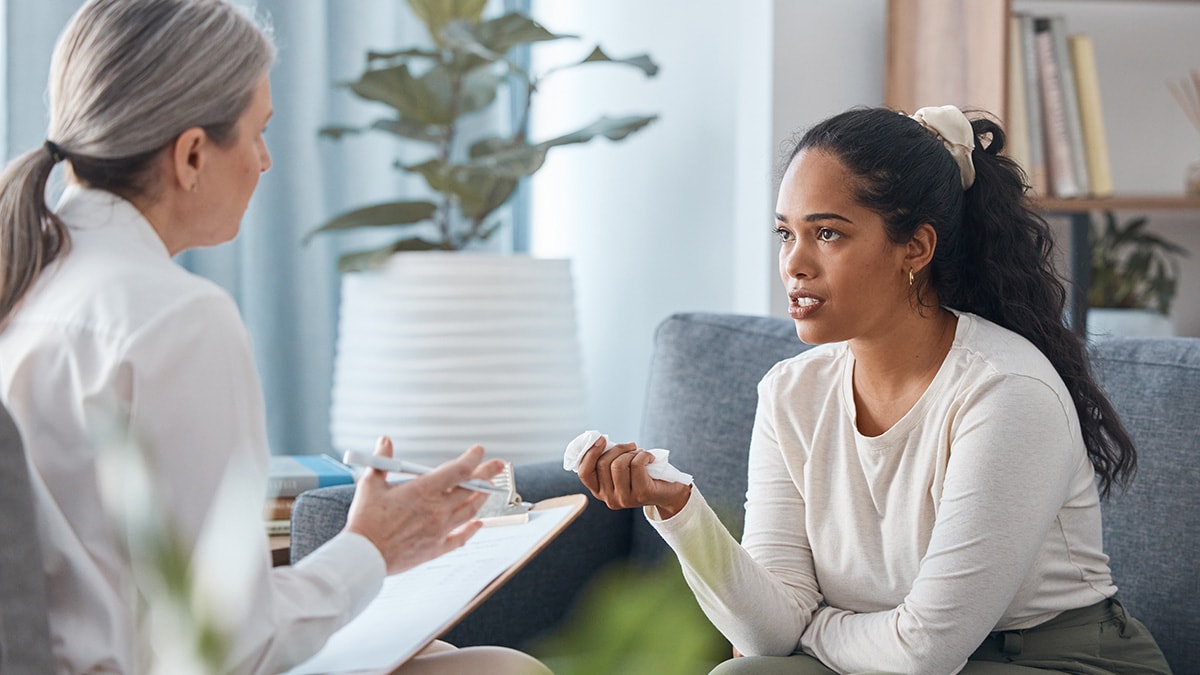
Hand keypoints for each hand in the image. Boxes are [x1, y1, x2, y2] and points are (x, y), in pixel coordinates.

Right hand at [344, 436, 504, 574]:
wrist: (364, 556)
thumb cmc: (365, 521)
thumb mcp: (370, 485)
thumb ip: (382, 461)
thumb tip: (384, 441)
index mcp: (423, 490)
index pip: (458, 470)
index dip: (472, 458)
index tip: (479, 451)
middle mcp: (437, 509)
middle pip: (470, 488)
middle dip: (487, 474)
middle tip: (498, 465)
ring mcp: (439, 530)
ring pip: (469, 511)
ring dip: (482, 498)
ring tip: (489, 489)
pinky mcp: (435, 548)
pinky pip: (460, 538)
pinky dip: (472, 530)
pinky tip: (478, 524)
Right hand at [576, 436, 690, 517]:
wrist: (670, 492)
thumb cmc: (642, 475)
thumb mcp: (620, 469)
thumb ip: (607, 459)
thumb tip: (598, 440)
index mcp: (600, 492)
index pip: (585, 473)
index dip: (590, 453)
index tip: (602, 439)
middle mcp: (609, 499)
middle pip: (603, 464)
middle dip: (618, 448)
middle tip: (631, 446)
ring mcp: (625, 499)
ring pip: (619, 464)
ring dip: (631, 452)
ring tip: (640, 454)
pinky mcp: (641, 494)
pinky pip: (636, 464)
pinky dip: (644, 455)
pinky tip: (650, 458)